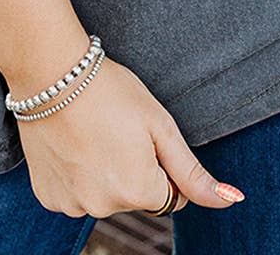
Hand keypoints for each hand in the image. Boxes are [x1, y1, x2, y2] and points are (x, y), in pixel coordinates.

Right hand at [13, 54, 244, 217]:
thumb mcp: (159, 125)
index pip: (170, 196)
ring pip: (105, 196)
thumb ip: (192, 172)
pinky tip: (72, 143)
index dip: (160, 162)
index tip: (141, 134)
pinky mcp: (48, 196)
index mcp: (138, 191)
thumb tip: (231, 201)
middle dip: (133, 169)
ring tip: (91, 132)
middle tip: (115, 128)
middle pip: (136, 196)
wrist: (50, 73)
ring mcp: (72, 205)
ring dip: (104, 173)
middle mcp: (103, 207)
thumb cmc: (110, 90)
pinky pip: (75, 194)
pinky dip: (76, 175)